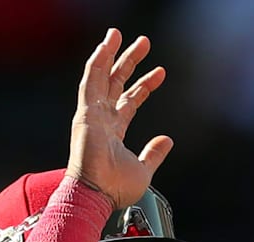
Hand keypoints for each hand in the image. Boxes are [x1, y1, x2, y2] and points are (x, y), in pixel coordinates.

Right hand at [67, 28, 173, 207]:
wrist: (98, 196)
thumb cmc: (115, 189)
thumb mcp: (143, 169)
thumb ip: (154, 153)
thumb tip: (167, 140)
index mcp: (113, 131)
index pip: (130, 101)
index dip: (145, 85)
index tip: (161, 72)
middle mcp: (101, 120)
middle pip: (115, 83)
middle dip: (129, 61)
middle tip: (144, 42)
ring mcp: (92, 115)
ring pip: (101, 76)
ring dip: (110, 54)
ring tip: (118, 34)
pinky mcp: (85, 113)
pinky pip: (90, 82)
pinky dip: (97, 63)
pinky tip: (104, 47)